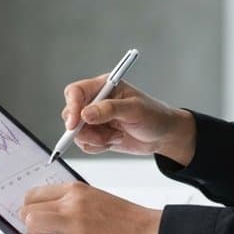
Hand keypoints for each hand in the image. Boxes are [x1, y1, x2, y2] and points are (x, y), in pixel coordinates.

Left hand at [19, 182, 160, 233]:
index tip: (38, 221)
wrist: (151, 233)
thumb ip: (72, 203)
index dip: (32, 211)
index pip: (34, 194)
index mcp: (76, 189)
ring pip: (32, 225)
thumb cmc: (127, 220)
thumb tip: (48, 217)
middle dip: (32, 227)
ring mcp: (76, 223)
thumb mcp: (96, 199)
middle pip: (27, 209)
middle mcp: (73, 202)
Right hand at [60, 75, 195, 164]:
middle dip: (83, 128)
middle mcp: (96, 101)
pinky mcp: (97, 134)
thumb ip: (110, 110)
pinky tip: (114, 141)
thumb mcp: (135, 109)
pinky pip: (85, 144)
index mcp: (104, 87)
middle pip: (71, 113)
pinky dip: (98, 146)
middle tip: (102, 135)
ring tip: (116, 136)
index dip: (72, 106)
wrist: (163, 135)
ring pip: (77, 132)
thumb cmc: (154, 115)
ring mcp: (95, 119)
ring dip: (95, 139)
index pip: (76, 92)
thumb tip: (86, 114)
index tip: (75, 123)